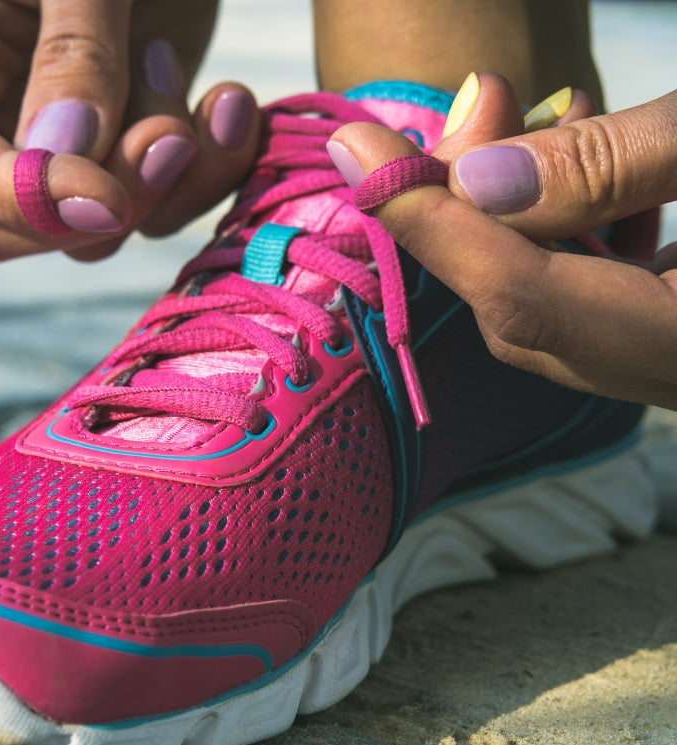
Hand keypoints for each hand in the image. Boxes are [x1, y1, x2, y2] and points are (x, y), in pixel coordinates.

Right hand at [0, 0, 260, 261]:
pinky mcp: (124, 156)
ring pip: (92, 236)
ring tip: (217, 99)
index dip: (15, 196)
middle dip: (99, 206)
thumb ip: (73, 52)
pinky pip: (154, 211)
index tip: (104, 197)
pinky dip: (204, 177)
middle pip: (3, 228)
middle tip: (172, 136)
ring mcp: (59, 147)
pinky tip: (232, 112)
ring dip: (167, 186)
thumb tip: (65, 158)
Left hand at [329, 73, 676, 409]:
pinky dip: (560, 231)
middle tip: (479, 107)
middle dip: (470, 208)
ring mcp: (662, 362)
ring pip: (541, 304)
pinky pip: (581, 298)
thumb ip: (616, 162)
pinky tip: (580, 162)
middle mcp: (664, 376)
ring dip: (516, 212)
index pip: (521, 300)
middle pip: (516, 312)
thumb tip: (478, 180)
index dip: (431, 227)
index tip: (358, 153)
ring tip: (541, 117)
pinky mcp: (663, 335)